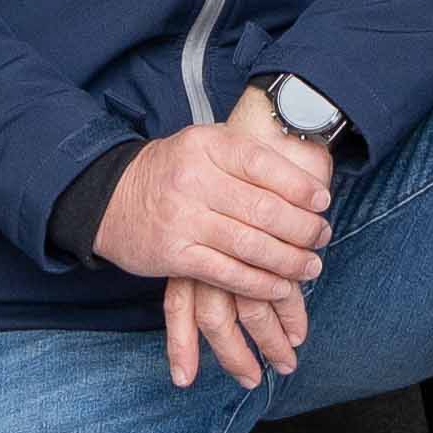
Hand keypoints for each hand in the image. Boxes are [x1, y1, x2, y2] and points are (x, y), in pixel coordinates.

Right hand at [96, 109, 333, 386]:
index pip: (263, 164)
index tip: (322, 202)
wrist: (110, 197)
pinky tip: (280, 287)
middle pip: (264, 209)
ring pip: (251, 245)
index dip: (299, 186)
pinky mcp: (175, 255)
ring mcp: (183, 219)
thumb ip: (245, 157)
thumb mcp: (204, 146)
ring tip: (310, 266)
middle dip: (302, 228)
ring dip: (288, 261)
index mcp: (206, 145)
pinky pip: (228, 274)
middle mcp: (194, 179)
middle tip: (322, 237)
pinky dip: (260, 284)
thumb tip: (305, 178)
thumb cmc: (172, 170)